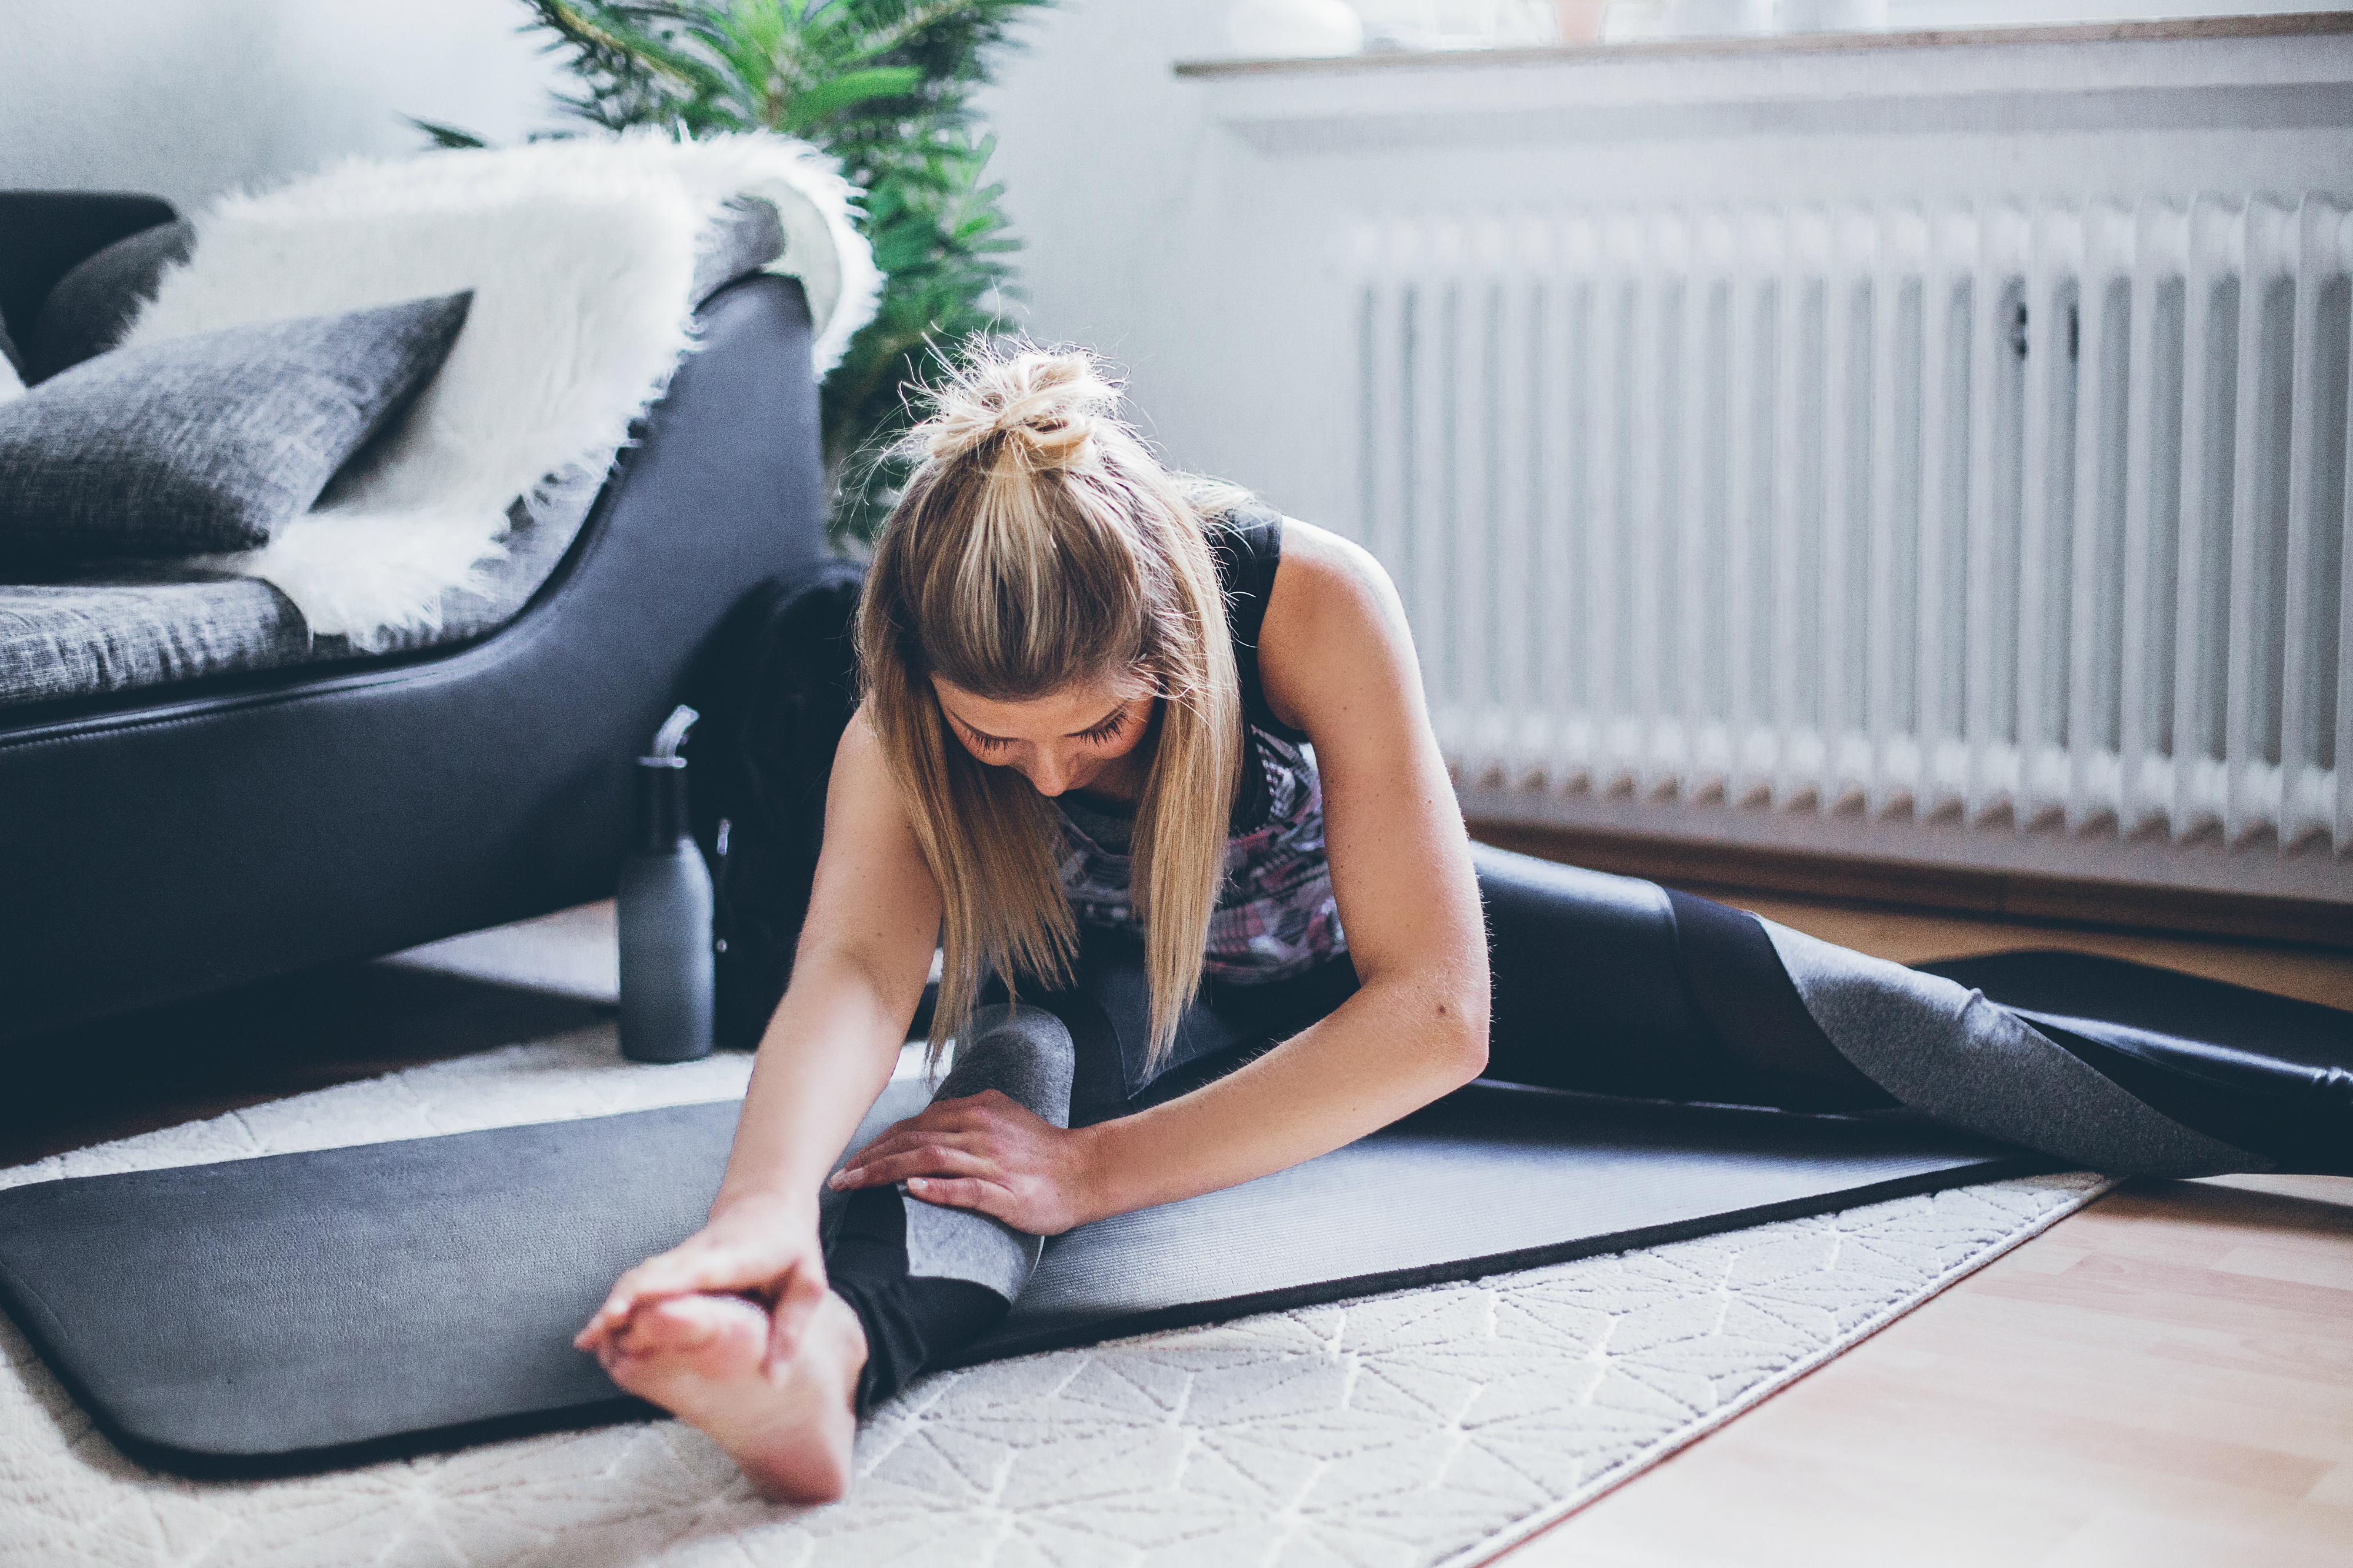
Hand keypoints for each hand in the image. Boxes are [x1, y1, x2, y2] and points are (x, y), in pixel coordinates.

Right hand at [573, 1190, 828, 1370]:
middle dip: (621, 1303)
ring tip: (588, 1341)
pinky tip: (600, 1329)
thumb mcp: (808, 1285)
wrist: (770, 1200)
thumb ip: (791, 1330)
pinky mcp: (675, 1262)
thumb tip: (774, 1380)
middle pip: (653, 1275)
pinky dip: (619, 1301)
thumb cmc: (791, 1246)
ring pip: (641, 1276)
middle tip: (595, 1338)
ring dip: (613, 1304)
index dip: (657, 1289)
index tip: (626, 1309)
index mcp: (735, 1259)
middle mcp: (700, 1255)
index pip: (691, 1273)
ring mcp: (684, 1256)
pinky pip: (642, 1280)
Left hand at [826, 1090, 1099, 1235]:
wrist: (1086, 1170)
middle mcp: (978, 1130)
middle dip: (869, 1159)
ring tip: (855, 1186)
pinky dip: (938, 1189)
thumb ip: (962, 1123)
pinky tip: (912, 1192)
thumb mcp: (999, 1122)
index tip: (851, 1162)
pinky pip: (967, 1188)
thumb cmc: (1040, 1153)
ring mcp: (992, 1161)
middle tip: (838, 1180)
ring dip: (885, 1172)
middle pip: (911, 1139)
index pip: (913, 1125)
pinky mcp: (1007, 1192)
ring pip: (928, 1159)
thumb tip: (924, 1132)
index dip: (877, 1143)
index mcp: (975, 1111)